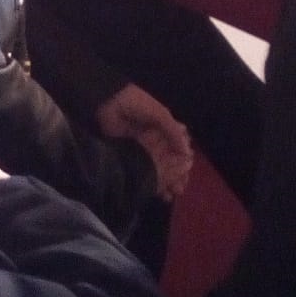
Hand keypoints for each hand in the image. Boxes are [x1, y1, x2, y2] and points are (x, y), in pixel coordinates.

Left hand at [96, 83, 193, 201]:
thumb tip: (188, 155)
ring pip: (156, 168)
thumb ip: (173, 133)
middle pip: (169, 161)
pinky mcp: (128, 154)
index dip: (184, 162)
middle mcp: (155, 139)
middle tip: (179, 190)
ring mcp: (141, 148)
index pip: (179, 148)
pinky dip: (147, 179)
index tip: (187, 176)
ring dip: (163, 181)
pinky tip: (153, 191)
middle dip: (176, 176)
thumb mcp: (159, 114)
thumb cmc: (136, 104)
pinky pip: (141, 169)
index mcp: (165, 127)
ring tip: (169, 194)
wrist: (107, 101)